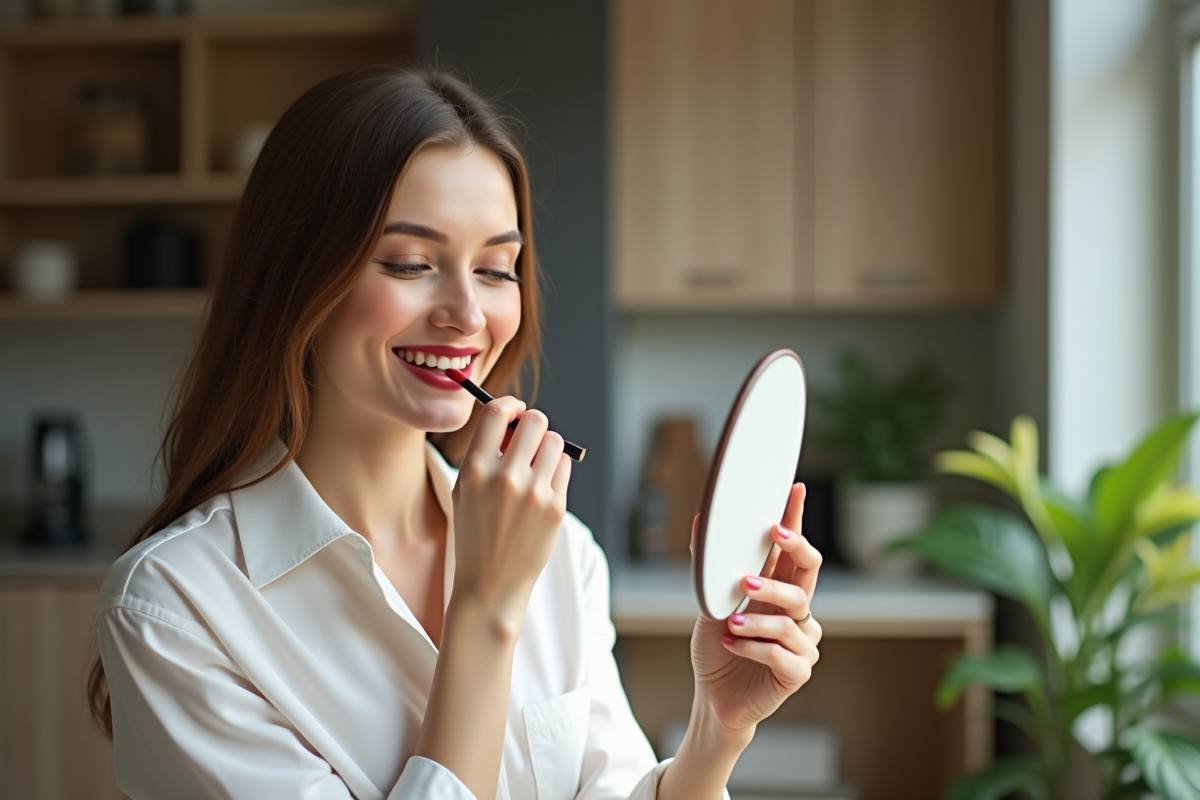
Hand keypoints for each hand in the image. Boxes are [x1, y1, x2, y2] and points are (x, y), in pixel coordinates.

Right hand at [450, 397, 571, 627]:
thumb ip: (485, 454)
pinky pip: (564, 467)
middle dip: (533, 424)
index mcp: (476, 470)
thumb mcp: (465, 491)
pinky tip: (544, 485)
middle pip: (535, 421)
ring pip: (555, 441)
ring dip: (547, 446)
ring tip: (537, 464)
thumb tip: (515, 420)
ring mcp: (534, 494)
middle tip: (529, 438)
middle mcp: (505, 478)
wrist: (490, 583)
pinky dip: (557, 469)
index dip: (511, 405)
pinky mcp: (555, 508)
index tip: (515, 411)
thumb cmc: (475, 534)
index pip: (497, 413)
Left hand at [689, 483, 821, 736]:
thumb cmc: (719, 648)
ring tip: (731, 620)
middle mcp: (797, 612)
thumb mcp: (708, 603)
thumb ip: (710, 568)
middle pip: (808, 571)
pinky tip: (732, 645)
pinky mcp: (798, 671)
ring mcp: (802, 642)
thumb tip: (701, 522)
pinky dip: (752, 648)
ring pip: (791, 616)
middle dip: (794, 548)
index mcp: (778, 590)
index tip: (794, 490)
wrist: (714, 698)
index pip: (792, 549)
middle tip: (773, 535)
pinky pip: (781, 653)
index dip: (796, 518)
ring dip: (757, 616)